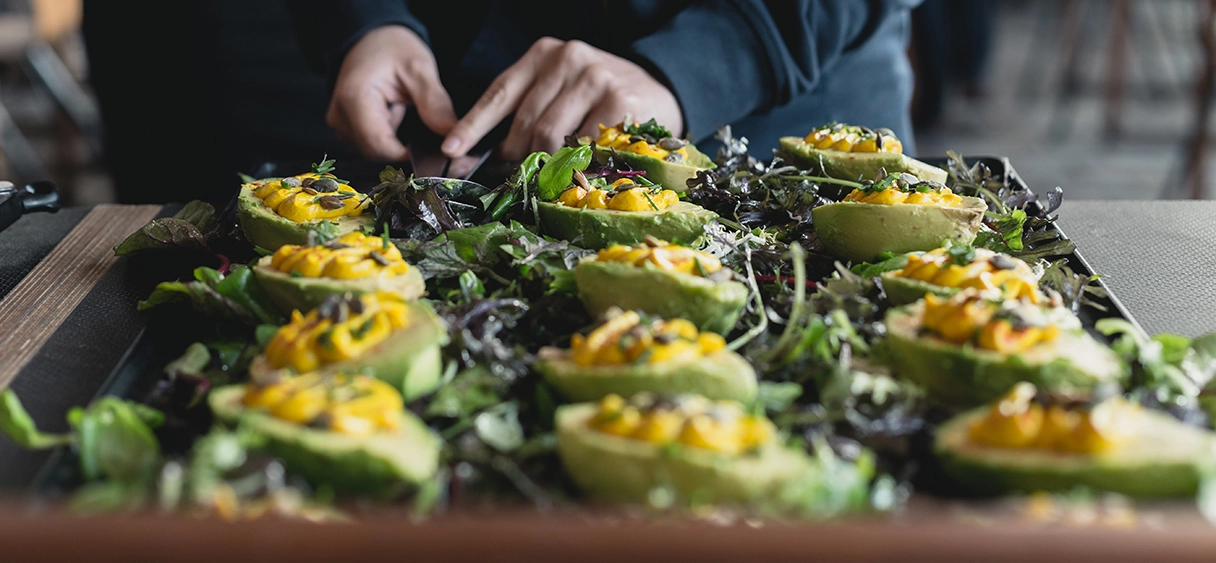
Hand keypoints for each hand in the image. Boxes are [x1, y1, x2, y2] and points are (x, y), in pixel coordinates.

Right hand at [327, 26, 456, 160]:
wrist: (369, 38)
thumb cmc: (390, 47)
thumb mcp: (420, 69)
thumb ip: (436, 105)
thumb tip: (453, 139)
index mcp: (355, 98)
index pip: (381, 146)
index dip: (409, 156)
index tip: (437, 155)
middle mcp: (340, 116)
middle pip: (377, 155)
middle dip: (407, 154)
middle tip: (436, 145)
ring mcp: (341, 125)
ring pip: (374, 155)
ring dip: (399, 148)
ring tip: (416, 126)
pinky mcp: (347, 129)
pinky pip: (371, 147)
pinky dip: (391, 143)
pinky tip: (402, 126)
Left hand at [441, 37, 683, 160]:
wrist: (661, 92)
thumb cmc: (601, 100)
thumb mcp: (561, 92)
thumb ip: (528, 113)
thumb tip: (489, 155)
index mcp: (545, 54)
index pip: (500, 93)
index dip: (473, 126)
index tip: (452, 150)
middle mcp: (567, 58)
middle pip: (526, 124)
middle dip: (519, 157)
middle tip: (524, 176)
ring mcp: (594, 77)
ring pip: (551, 138)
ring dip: (549, 165)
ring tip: (555, 175)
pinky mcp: (617, 99)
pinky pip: (583, 146)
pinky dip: (577, 164)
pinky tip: (582, 169)